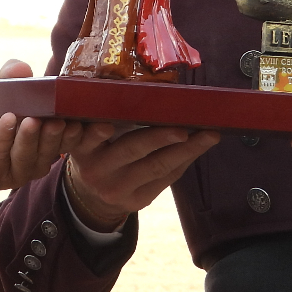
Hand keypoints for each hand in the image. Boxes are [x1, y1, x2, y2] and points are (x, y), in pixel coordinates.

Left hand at [0, 60, 86, 216]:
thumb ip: (11, 78)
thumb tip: (24, 67)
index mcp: (47, 142)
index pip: (73, 140)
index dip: (88, 134)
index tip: (103, 123)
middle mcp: (36, 160)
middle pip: (52, 150)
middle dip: (59, 136)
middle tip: (62, 120)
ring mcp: (15, 171)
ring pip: (28, 157)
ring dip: (31, 138)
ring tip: (33, 121)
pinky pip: (0, 158)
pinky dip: (4, 139)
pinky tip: (8, 121)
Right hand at [64, 119, 220, 231]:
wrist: (93, 196)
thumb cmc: (97, 152)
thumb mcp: (89, 139)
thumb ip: (102, 119)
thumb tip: (145, 91)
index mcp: (82, 148)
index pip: (86, 139)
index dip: (96, 133)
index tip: (107, 126)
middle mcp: (97, 170)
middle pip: (131, 150)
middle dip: (160, 137)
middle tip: (184, 128)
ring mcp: (118, 188)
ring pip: (157, 167)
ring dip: (187, 150)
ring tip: (209, 136)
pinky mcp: (138, 201)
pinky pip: (167, 179)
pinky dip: (185, 159)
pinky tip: (200, 147)